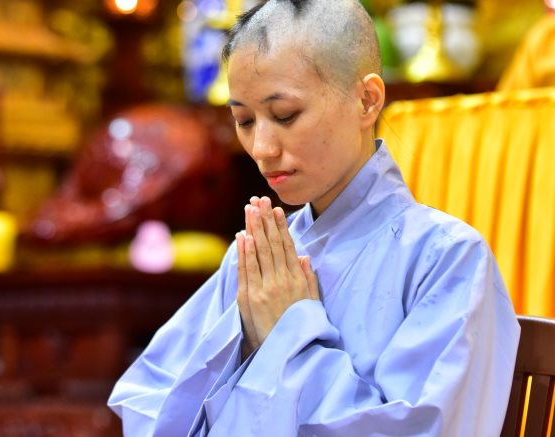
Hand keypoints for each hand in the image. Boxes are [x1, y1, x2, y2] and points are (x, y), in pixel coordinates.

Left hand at [236, 197, 318, 357]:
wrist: (287, 355)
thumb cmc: (300, 330)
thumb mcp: (311, 303)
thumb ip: (307, 279)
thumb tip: (304, 256)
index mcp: (296, 280)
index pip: (286, 246)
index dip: (280, 226)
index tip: (276, 209)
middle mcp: (281, 281)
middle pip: (271, 244)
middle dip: (264, 220)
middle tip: (259, 200)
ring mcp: (264, 288)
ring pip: (259, 252)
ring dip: (254, 229)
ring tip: (250, 210)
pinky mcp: (250, 298)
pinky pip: (246, 270)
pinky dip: (244, 252)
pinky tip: (243, 235)